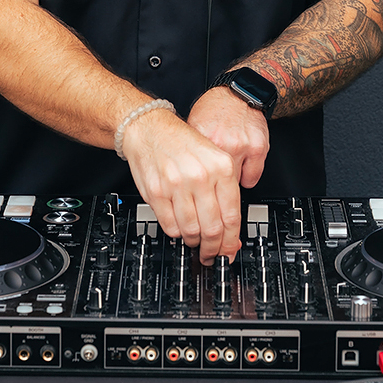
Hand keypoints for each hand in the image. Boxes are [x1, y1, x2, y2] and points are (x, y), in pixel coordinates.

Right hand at [122, 109, 241, 264]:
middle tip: (212, 254)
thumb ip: (225, 194)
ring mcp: (177, 185)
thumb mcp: (214, 159)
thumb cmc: (182, 143)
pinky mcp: (157, 192)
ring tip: (195, 239)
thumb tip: (231, 232)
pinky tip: (180, 228)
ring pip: (191, 231)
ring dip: (194, 241)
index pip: (232, 216)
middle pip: (212, 228)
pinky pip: (170, 225)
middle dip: (213, 249)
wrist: (150, 128)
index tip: (229, 251)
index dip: (231, 241)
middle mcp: (201, 176)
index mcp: (222, 167)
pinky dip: (177, 233)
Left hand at [187, 86, 269, 188]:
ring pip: (233, 183)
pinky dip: (247, 178)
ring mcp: (241, 146)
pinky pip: (252, 178)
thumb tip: (181, 173)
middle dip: (212, 185)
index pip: (196, 173)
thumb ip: (190, 150)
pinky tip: (242, 171)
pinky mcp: (258, 148)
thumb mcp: (193, 126)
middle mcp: (221, 142)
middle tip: (212, 182)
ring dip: (230, 182)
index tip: (196, 188)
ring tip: (227, 172)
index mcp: (202, 138)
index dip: (195, 182)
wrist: (238, 93)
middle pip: (215, 181)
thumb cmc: (214, 109)